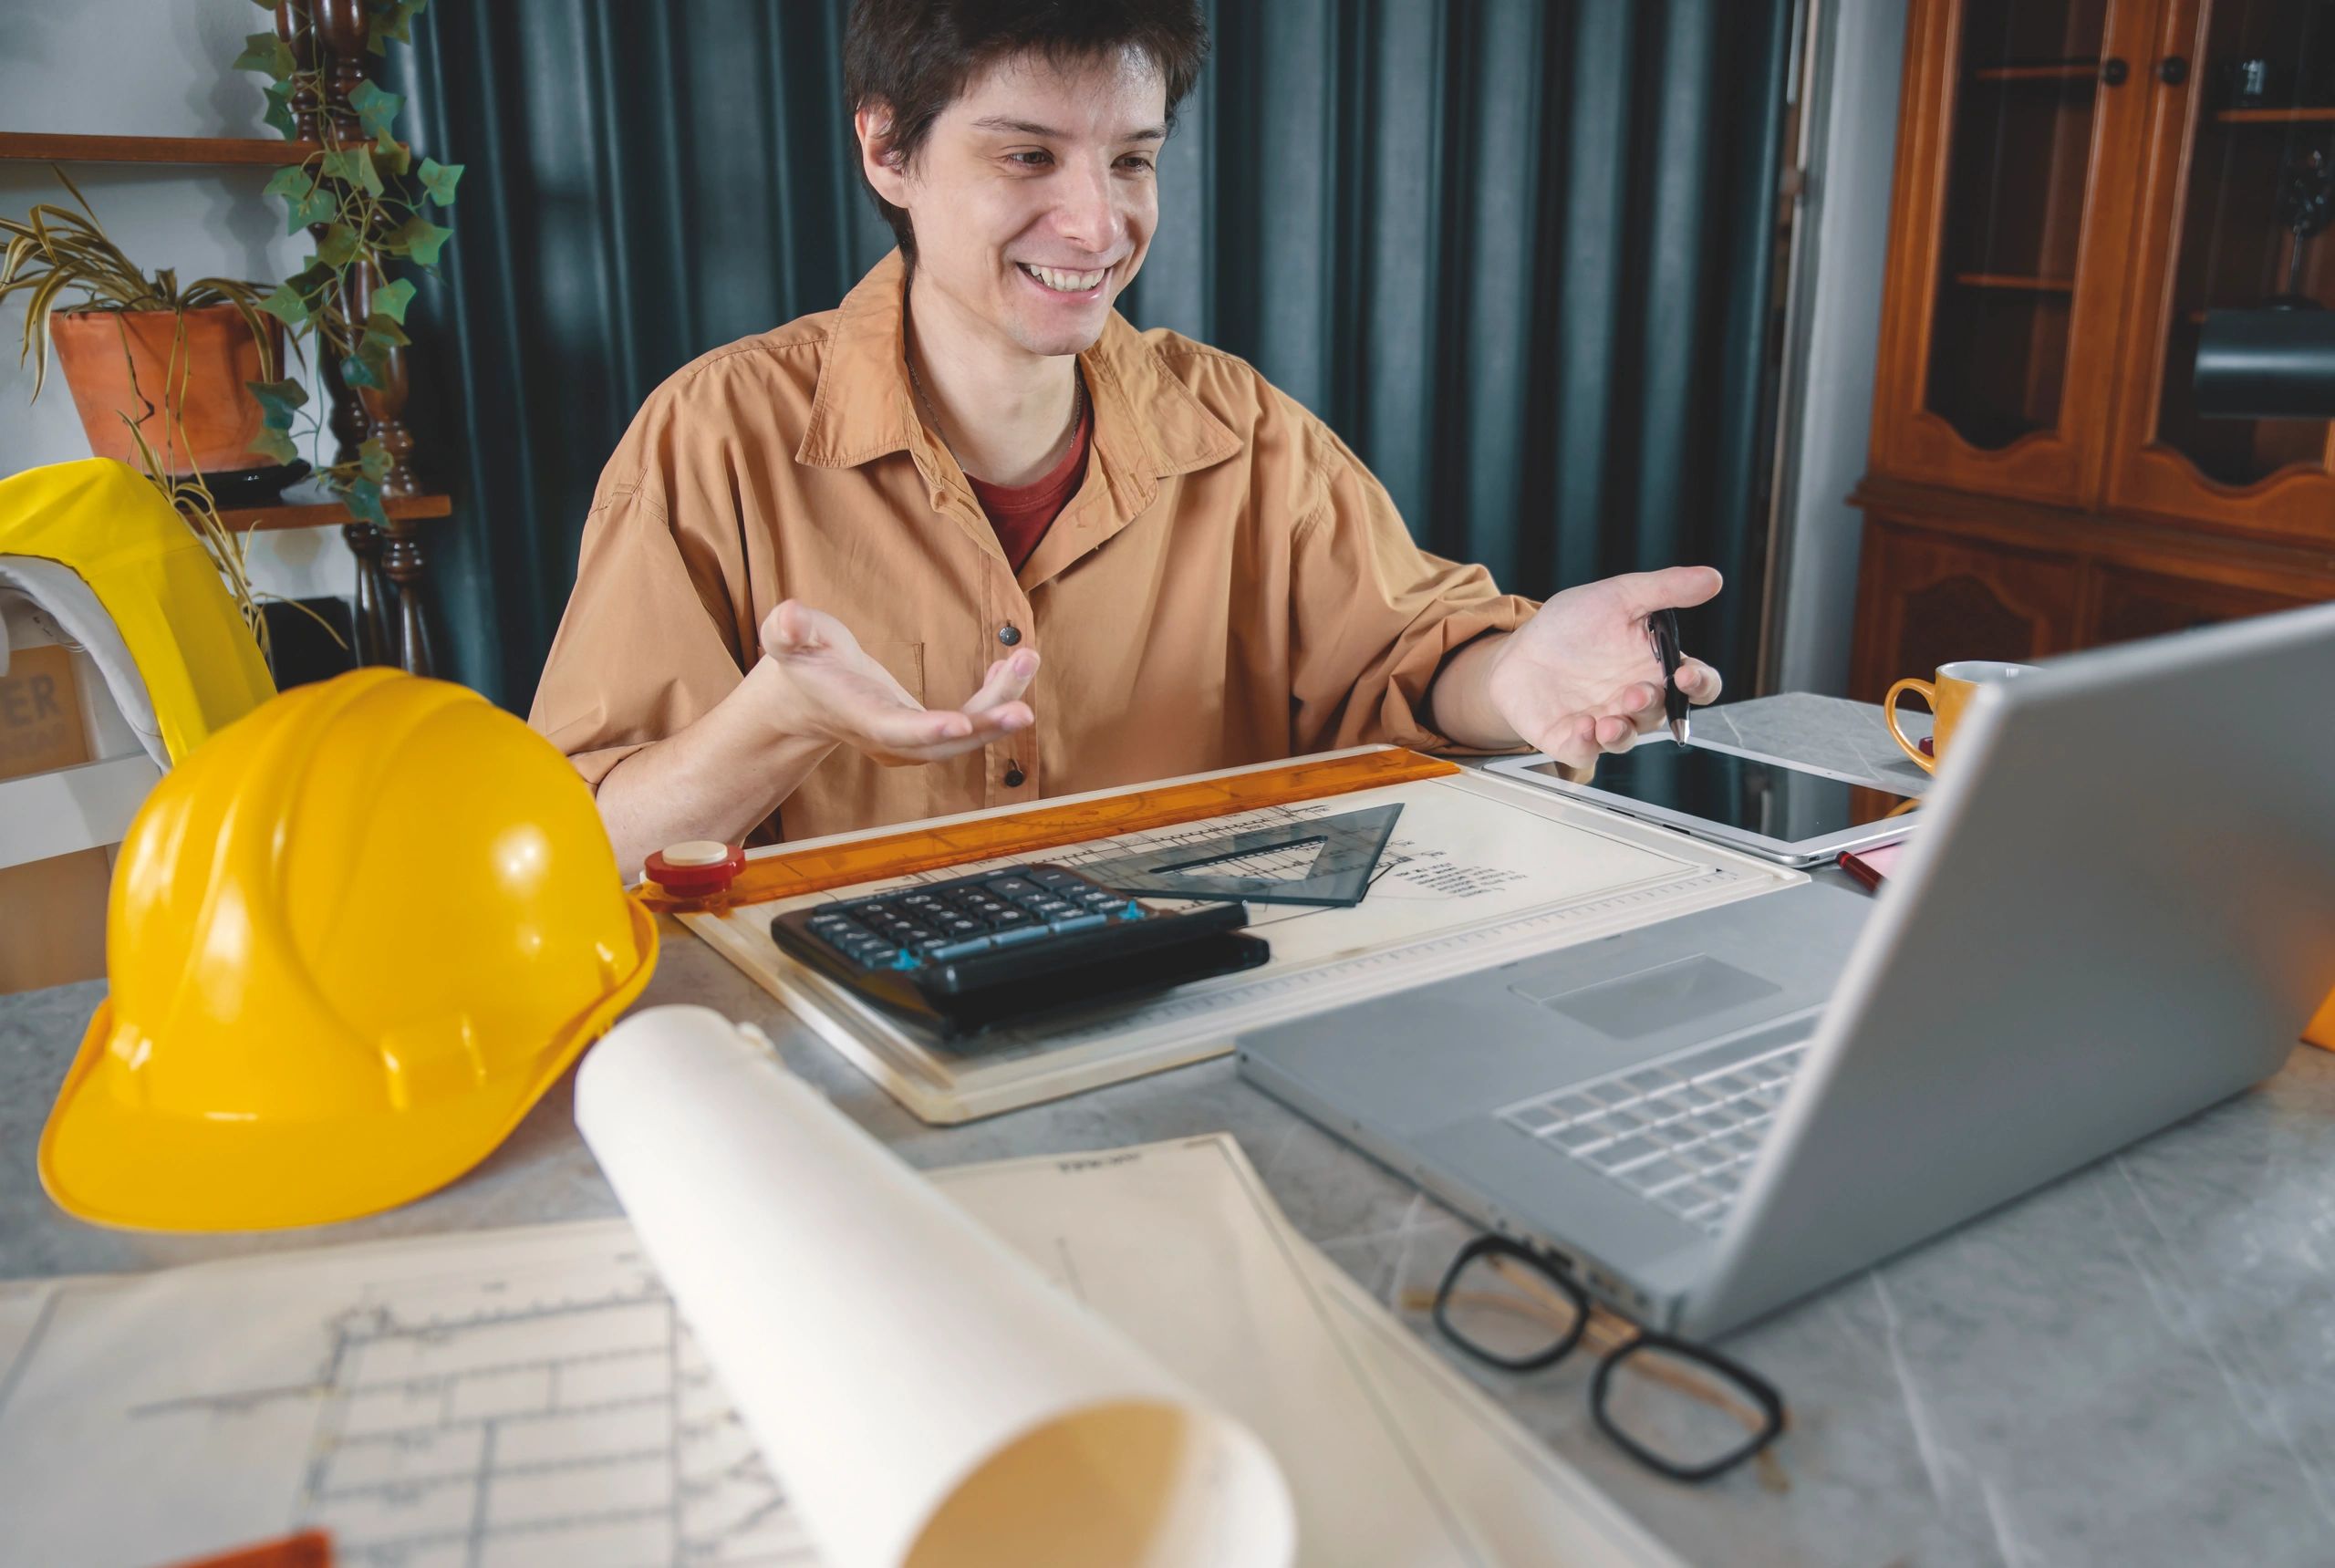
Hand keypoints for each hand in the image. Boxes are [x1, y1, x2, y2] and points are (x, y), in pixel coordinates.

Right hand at [758, 600, 1035, 765]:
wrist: (809, 697)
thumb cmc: (803, 663)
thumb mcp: (787, 640)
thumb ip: (788, 629)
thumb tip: (786, 617)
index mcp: (861, 718)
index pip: (895, 731)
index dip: (927, 731)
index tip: (961, 724)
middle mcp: (892, 740)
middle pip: (945, 743)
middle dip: (985, 727)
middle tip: (1024, 708)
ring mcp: (913, 742)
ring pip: (966, 733)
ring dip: (1001, 702)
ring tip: (1027, 658)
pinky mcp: (929, 732)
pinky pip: (971, 722)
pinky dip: (995, 696)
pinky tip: (1011, 665)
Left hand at [1484, 566, 1725, 769]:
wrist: (1518, 649)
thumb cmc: (1572, 625)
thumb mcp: (1618, 597)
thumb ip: (1666, 589)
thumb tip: (1713, 578)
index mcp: (1655, 667)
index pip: (1698, 684)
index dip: (1700, 684)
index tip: (1686, 674)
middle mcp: (1635, 699)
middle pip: (1662, 713)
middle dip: (1651, 706)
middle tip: (1635, 693)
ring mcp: (1605, 721)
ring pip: (1626, 738)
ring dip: (1622, 733)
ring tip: (1608, 722)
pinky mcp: (1571, 739)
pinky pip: (1585, 751)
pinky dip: (1585, 744)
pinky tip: (1581, 727)